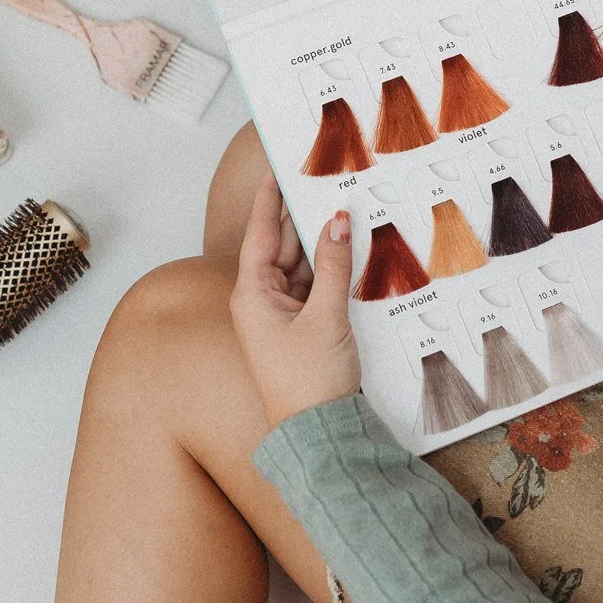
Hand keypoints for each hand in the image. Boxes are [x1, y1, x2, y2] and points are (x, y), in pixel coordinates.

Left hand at [228, 178, 358, 427]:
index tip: (277, 166)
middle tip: (328, 182)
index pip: (261, 232)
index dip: (270, 198)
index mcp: (252, 295)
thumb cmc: (310, 384)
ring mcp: (282, 315)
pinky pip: (315, 286)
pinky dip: (331, 269)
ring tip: (346, 207)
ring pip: (303, 264)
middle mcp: (262, 300)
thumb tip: (338, 221)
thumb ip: (334, 266)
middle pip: (284, 245)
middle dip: (304, 216)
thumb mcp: (326, 317)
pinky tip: (350, 249)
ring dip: (322, 242)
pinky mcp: (303, 327)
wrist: (319, 435)